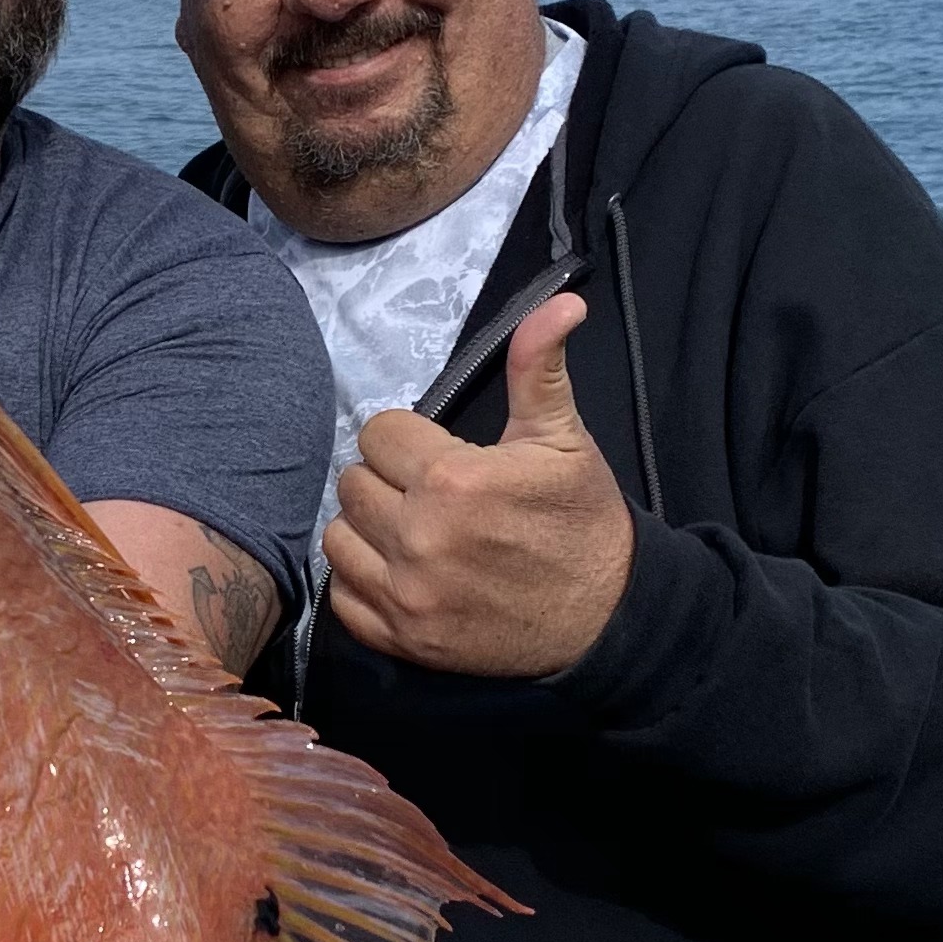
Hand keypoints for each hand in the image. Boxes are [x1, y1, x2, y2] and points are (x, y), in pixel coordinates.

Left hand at [321, 294, 633, 676]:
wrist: (605, 617)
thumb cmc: (580, 521)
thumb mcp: (564, 439)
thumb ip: (539, 370)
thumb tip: (561, 304)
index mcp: (454, 479)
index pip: (379, 433)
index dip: (407, 439)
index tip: (436, 455)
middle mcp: (419, 537)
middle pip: (353, 483)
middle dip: (386, 480)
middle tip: (426, 493)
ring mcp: (406, 593)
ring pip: (337, 537)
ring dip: (365, 529)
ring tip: (408, 529)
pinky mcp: (401, 637)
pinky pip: (342, 596)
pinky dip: (361, 581)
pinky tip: (399, 570)